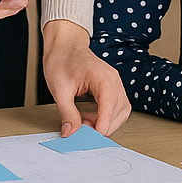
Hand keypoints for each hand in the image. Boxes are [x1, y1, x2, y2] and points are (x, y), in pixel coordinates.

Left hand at [41, 20, 130, 136]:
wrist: (64, 46)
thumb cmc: (62, 60)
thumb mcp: (60, 89)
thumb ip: (67, 113)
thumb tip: (71, 132)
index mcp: (102, 77)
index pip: (110, 104)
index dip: (104, 123)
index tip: (94, 136)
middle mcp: (113, 80)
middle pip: (119, 111)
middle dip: (104, 125)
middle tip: (84, 131)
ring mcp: (114, 84)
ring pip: (121, 111)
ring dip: (106, 122)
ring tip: (85, 122)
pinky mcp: (111, 88)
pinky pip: (117, 108)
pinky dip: (107, 117)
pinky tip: (91, 117)